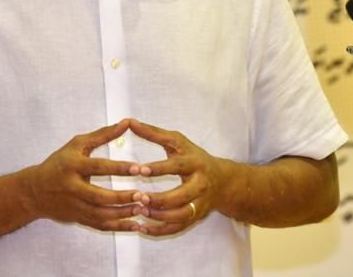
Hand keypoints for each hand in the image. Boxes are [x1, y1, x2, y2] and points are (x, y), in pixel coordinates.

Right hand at [26, 119, 143, 231]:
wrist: (35, 191)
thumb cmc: (60, 163)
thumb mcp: (77, 145)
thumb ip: (102, 135)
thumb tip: (126, 122)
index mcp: (73, 166)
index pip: (98, 167)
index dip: (119, 168)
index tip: (139, 168)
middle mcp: (72, 188)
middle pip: (99, 196)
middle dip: (121, 197)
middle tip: (142, 194)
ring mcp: (75, 206)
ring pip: (100, 215)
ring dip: (123, 214)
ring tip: (142, 208)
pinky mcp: (78, 219)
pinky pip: (100, 226)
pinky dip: (119, 227)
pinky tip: (135, 225)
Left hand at [128, 119, 225, 236]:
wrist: (222, 181)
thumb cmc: (193, 156)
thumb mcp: (178, 142)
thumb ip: (154, 133)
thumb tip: (130, 121)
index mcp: (195, 163)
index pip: (177, 166)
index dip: (159, 168)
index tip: (139, 169)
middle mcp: (200, 184)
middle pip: (181, 196)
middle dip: (159, 199)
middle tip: (139, 197)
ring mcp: (199, 203)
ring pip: (180, 215)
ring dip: (158, 215)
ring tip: (139, 211)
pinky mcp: (195, 217)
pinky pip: (177, 227)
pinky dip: (160, 230)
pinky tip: (142, 228)